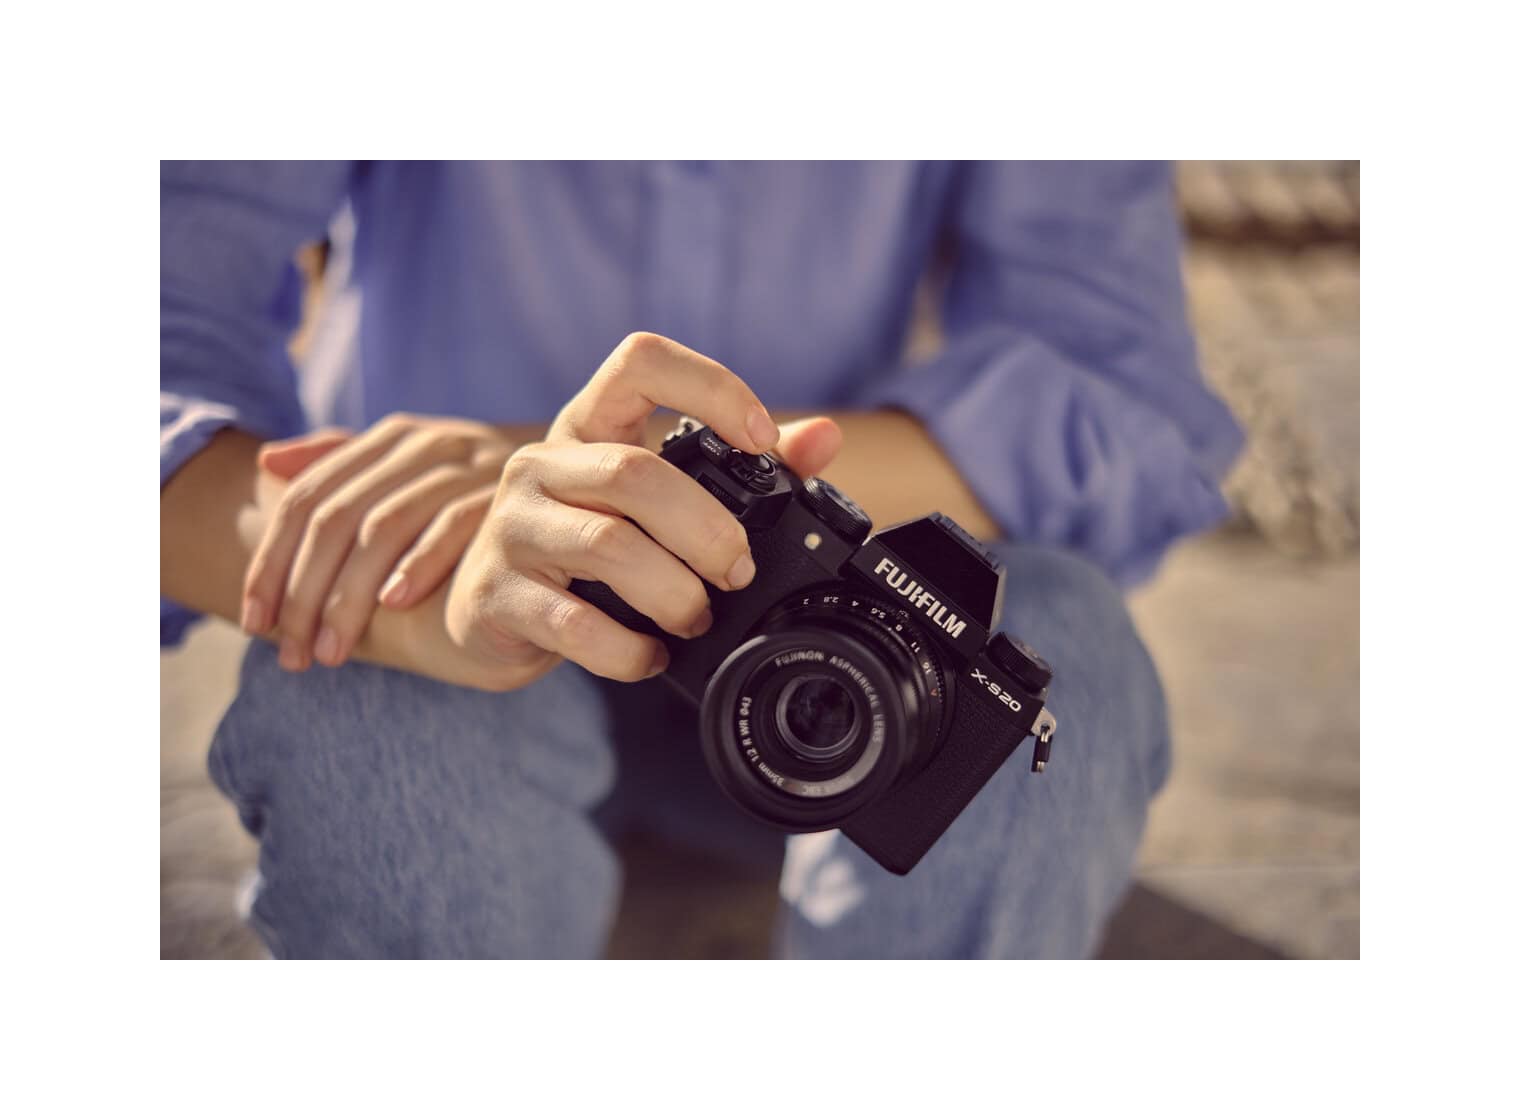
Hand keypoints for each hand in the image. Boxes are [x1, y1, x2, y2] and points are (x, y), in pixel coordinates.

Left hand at [241, 415, 515, 669]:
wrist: (587, 464)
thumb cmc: (487, 480)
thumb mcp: (418, 463)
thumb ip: (345, 462)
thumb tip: (268, 461)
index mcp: (390, 438)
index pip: (306, 499)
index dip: (270, 563)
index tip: (255, 622)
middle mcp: (421, 444)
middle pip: (333, 518)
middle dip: (302, 592)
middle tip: (291, 653)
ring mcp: (465, 464)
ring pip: (380, 526)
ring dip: (348, 596)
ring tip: (332, 651)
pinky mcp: (505, 491)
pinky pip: (451, 526)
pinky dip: (419, 564)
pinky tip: (393, 605)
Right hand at [440, 332, 841, 690]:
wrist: (484, 614)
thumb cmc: (583, 548)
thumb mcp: (649, 500)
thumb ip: (738, 469)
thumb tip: (825, 438)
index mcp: (586, 426)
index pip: (640, 360)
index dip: (710, 386)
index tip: (760, 443)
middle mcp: (540, 465)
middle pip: (635, 473)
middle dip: (707, 528)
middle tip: (738, 571)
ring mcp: (510, 528)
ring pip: (607, 546)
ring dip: (674, 592)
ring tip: (696, 618)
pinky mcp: (494, 595)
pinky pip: (574, 624)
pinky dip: (629, 650)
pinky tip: (651, 654)